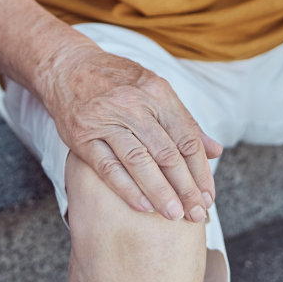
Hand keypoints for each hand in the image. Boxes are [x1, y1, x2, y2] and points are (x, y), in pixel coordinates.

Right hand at [40, 42, 222, 221]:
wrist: (67, 66)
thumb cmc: (116, 80)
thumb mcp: (153, 90)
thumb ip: (183, 121)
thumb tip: (215, 150)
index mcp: (156, 92)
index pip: (187, 138)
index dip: (201, 171)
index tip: (208, 197)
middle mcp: (133, 104)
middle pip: (166, 153)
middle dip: (185, 188)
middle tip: (197, 214)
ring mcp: (105, 119)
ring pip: (139, 161)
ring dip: (160, 192)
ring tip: (174, 215)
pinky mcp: (82, 135)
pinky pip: (108, 167)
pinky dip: (127, 188)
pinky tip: (143, 206)